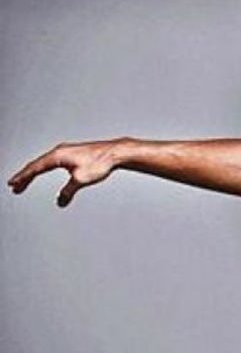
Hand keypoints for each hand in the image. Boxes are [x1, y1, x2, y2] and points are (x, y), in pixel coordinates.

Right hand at [8, 139, 123, 206]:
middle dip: (25, 177)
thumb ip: (68, 192)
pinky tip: (45, 171)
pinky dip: (45, 168)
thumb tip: (60, 201)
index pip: (35, 168)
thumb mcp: (81, 180)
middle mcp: (59, 151)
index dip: (23, 177)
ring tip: (25, 181)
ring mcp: (66, 151)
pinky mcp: (72, 153)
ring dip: (34, 172)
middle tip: (14, 187)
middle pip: (36, 165)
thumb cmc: (100, 162)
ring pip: (44, 163)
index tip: (13, 184)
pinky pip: (52, 161)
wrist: (115, 153)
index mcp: (57, 155)